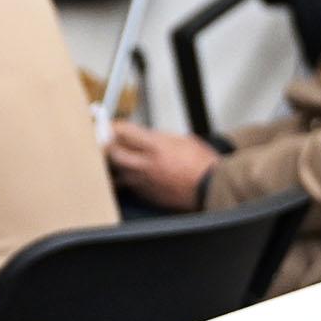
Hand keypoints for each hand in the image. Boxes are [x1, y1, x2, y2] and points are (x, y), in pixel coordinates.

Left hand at [105, 122, 220, 209]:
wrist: (213, 187)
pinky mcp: (147, 195)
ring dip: (116, 164)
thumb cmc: (203, 164)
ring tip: (120, 159)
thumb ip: (159, 138)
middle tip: (108, 142)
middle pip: (112, 152)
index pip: (123, 131)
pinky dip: (129, 179)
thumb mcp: (183, 140)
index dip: (114, 127)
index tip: (111, 125)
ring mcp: (144, 181)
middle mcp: (146, 164)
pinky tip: (135, 175)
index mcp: (156, 147)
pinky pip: (130, 185)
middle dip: (108, 145)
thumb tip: (144, 136)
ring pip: (118, 172)